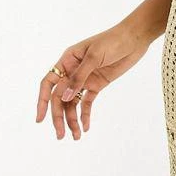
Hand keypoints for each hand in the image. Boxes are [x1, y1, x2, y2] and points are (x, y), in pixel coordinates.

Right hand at [36, 20, 151, 139]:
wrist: (135, 38)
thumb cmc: (113, 41)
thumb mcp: (95, 56)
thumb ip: (79, 76)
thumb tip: (63, 97)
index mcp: (67, 60)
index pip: (49, 83)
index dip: (42, 101)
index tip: (40, 119)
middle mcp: (73, 71)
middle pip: (60, 98)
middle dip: (59, 117)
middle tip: (61, 135)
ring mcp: (85, 79)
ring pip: (72, 103)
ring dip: (72, 120)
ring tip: (76, 136)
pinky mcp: (97, 85)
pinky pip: (87, 102)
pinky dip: (85, 115)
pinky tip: (86, 127)